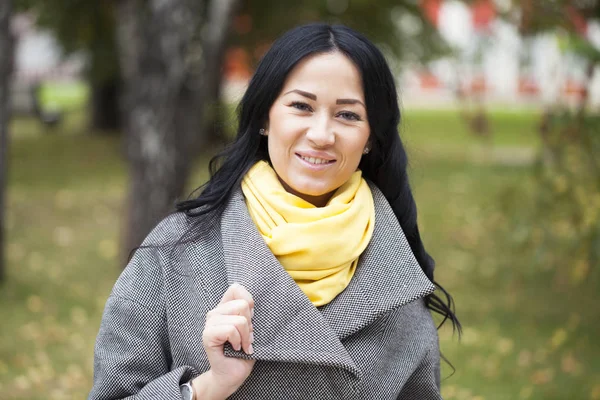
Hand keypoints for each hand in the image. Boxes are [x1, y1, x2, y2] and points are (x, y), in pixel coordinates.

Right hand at [194, 283, 255, 398]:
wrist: (233, 375)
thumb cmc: (243, 352)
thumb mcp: (251, 329)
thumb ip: (249, 313)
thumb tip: (251, 305)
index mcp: (225, 308)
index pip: (236, 288)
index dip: (248, 302)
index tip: (250, 321)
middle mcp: (215, 313)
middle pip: (242, 304)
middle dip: (250, 324)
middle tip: (246, 338)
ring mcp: (210, 323)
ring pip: (239, 320)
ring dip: (245, 336)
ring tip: (242, 345)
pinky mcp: (207, 335)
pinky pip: (231, 330)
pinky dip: (238, 341)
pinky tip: (235, 348)